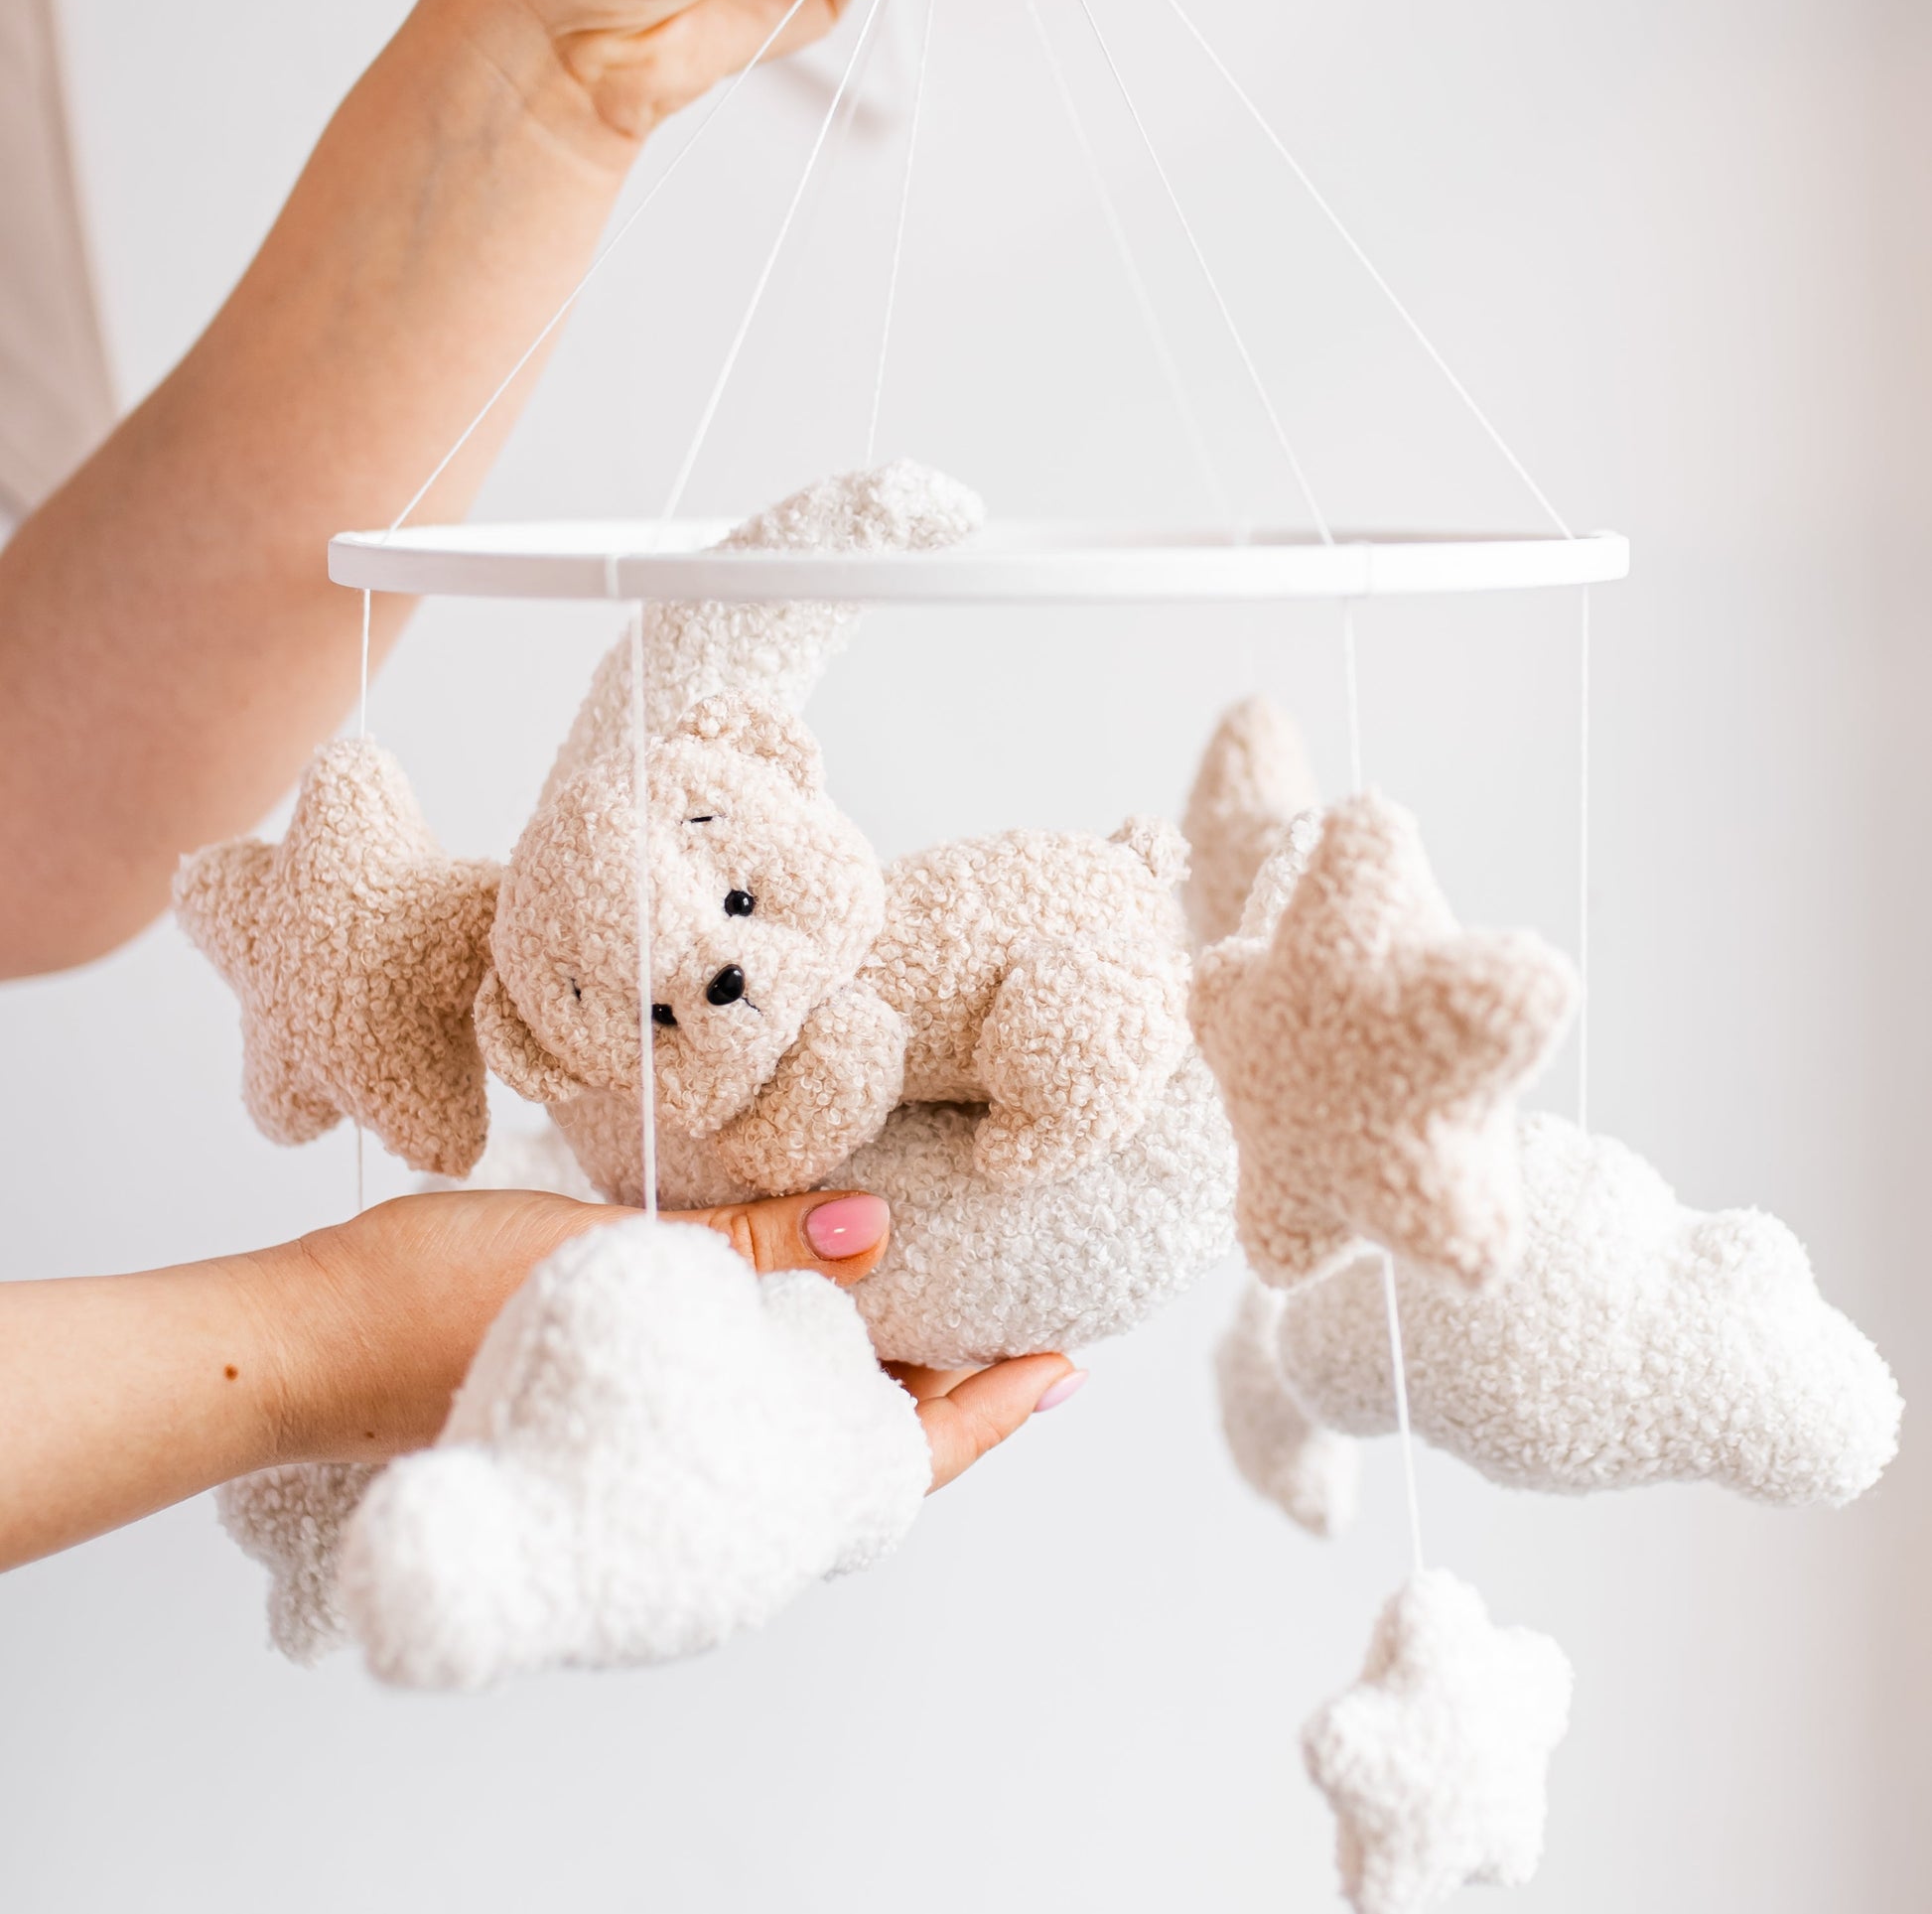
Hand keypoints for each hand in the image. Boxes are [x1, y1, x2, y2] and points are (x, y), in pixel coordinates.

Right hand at [252, 1187, 1078, 1490]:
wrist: (304, 1345)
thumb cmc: (443, 1309)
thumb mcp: (621, 1258)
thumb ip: (754, 1249)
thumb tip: (881, 1232)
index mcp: (716, 1471)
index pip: (897, 1458)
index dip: (989, 1410)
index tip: (1063, 1361)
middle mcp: (700, 1482)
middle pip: (860, 1438)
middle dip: (940, 1371)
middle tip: (1010, 1292)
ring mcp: (655, 1454)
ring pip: (797, 1411)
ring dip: (861, 1348)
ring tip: (927, 1269)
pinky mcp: (612, 1414)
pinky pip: (732, 1385)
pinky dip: (785, 1333)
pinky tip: (798, 1274)